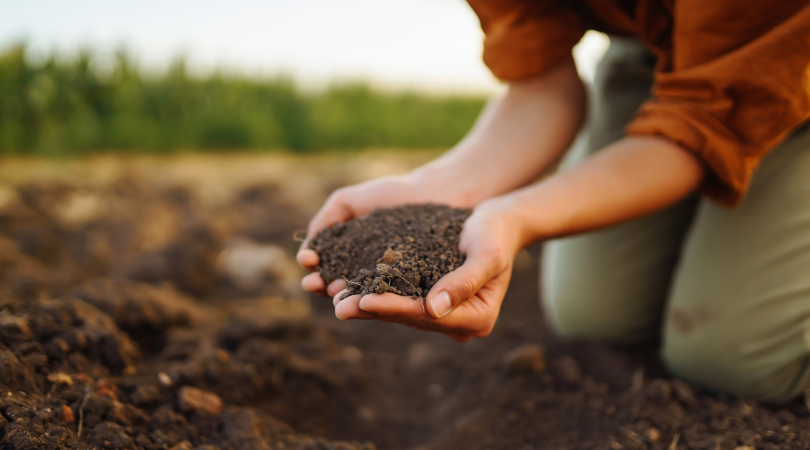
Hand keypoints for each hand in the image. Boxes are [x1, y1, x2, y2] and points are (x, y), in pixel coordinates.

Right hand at [297, 174, 464, 296]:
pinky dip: (377, 297)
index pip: (324, 268)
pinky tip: (366, 294)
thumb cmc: (392, 195)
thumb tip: (307, 251)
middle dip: (323, 286)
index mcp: (348, 256)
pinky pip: (392, 295)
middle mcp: (366, 273)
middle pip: (338, 286)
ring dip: (345, 297)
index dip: (313, 268)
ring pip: (361, 295)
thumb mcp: (348, 201)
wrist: (435, 192)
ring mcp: (389, 283)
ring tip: (335, 293)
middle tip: (315, 283)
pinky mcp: (412, 288)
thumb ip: (325, 220)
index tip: (308, 261)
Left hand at [332, 199, 520, 341]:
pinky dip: (375, 293)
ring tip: (336, 300)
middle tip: (338, 307)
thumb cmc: (495, 234)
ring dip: (367, 306)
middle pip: (409, 318)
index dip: (394, 308)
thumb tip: (433, 309)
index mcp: (477, 318)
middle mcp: (459, 323)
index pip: (427, 316)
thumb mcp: (487, 254)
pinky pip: (399, 299)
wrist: (497, 223)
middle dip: (373, 311)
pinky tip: (348, 288)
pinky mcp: (430, 300)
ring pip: (400, 312)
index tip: (364, 301)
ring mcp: (444, 314)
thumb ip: (464, 281)